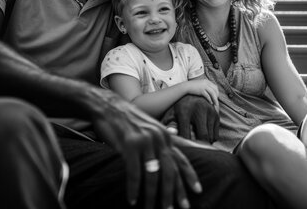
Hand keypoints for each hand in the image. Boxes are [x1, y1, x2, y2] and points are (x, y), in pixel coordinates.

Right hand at [92, 90, 201, 208]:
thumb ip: (162, 134)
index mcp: (166, 136)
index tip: (198, 191)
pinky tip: (133, 200)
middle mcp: (159, 138)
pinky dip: (134, 189)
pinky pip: (134, 173)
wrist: (108, 106)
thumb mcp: (149, 124)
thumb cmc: (128, 119)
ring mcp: (145, 141)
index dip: (190, 176)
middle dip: (173, 193)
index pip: (182, 159)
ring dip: (152, 196)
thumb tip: (176, 133)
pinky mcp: (130, 145)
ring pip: (153, 175)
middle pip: (170, 171)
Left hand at [167, 95, 218, 142]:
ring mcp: (210, 112)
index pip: (186, 134)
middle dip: (198, 144)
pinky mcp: (216, 115)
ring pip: (210, 137)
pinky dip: (210, 140)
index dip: (184, 143)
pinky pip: (215, 135)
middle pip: (203, 136)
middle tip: (193, 146)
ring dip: (204, 143)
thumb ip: (169, 124)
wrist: (191, 93)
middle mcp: (200, 110)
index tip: (183, 145)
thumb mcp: (171, 114)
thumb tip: (169, 133)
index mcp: (185, 111)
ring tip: (196, 142)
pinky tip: (203, 137)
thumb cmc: (178, 108)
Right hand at [186, 79, 218, 112]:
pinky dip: (210, 99)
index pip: (215, 87)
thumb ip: (206, 86)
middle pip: (215, 90)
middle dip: (217, 96)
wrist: (186, 86)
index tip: (216, 97)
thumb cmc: (193, 86)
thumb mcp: (201, 84)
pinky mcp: (201, 90)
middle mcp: (206, 83)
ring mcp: (204, 86)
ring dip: (215, 99)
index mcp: (207, 81)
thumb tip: (210, 92)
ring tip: (215, 104)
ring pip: (212, 93)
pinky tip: (210, 103)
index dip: (217, 92)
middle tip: (216, 101)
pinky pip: (207, 95)